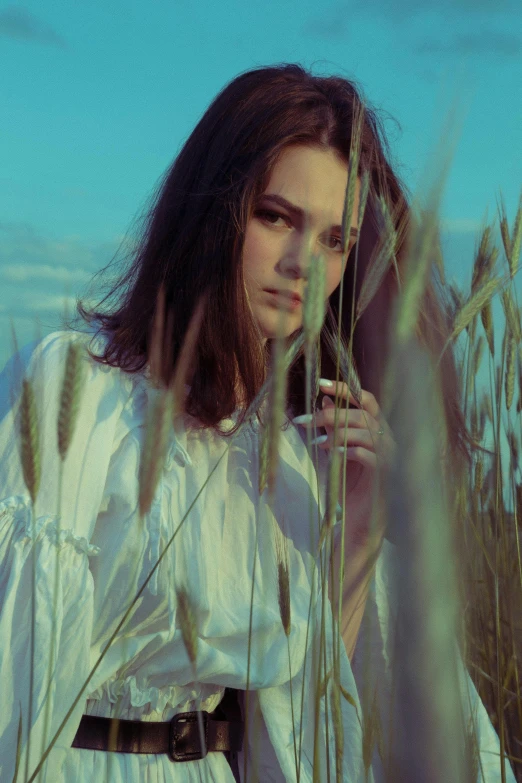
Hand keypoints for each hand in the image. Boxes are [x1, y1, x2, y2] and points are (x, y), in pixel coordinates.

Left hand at [295, 379, 396, 549]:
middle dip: (332, 415)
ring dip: (339, 434)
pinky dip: (350, 452)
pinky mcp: (386, 478)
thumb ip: (335, 427)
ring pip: (368, 432)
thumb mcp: (337, 451)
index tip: (320, 384)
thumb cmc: (349, 487)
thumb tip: (326, 400)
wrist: (358, 523)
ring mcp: (390, 458)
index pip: (366, 400)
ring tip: (317, 442)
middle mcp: (388, 440)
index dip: (345, 389)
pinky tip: (333, 455)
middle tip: (306, 421)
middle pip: (363, 415)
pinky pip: (371, 457)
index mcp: (377, 430)